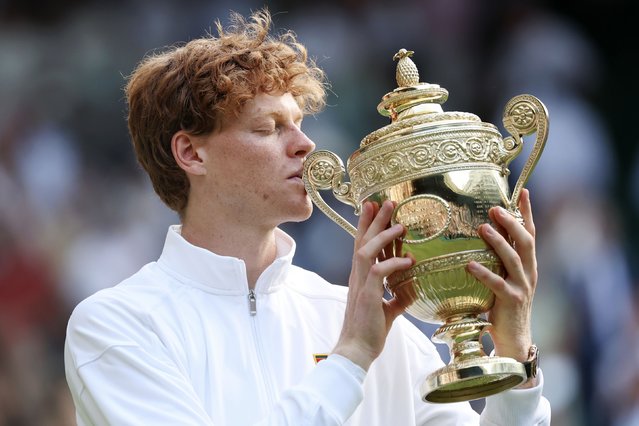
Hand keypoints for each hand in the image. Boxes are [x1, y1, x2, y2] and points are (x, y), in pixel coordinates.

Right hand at [332, 200, 413, 370]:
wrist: (357, 350)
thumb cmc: (370, 331)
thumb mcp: (388, 309)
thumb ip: (398, 297)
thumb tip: (412, 289)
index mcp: (361, 277)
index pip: (362, 244)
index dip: (367, 224)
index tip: (373, 206)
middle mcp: (358, 276)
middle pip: (363, 240)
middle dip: (375, 219)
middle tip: (386, 201)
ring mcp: (361, 284)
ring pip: (367, 250)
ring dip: (383, 235)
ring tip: (400, 224)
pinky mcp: (368, 295)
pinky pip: (379, 271)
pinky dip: (394, 263)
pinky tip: (409, 260)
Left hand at [467, 189, 536, 365]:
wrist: (514, 338)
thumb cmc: (503, 305)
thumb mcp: (504, 277)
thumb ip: (497, 259)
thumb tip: (481, 234)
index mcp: (528, 264)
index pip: (530, 233)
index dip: (527, 212)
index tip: (524, 191)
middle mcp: (529, 272)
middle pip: (525, 241)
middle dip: (512, 222)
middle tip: (495, 208)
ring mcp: (522, 286)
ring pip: (513, 259)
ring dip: (498, 242)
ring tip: (483, 228)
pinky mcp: (511, 301)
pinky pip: (497, 284)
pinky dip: (483, 273)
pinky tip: (469, 264)